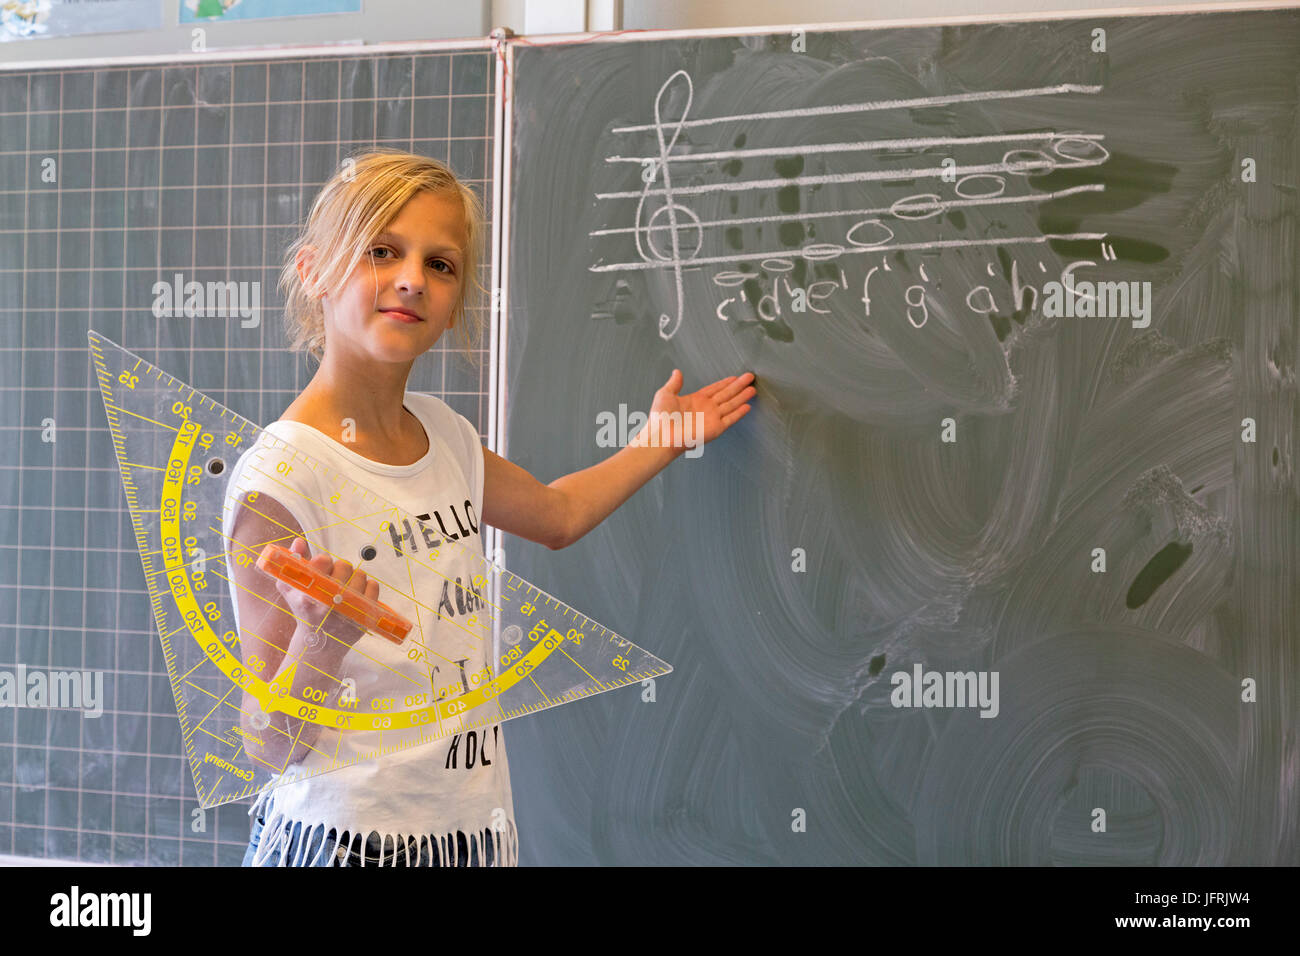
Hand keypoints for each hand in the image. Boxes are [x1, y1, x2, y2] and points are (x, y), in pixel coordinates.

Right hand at [273, 536, 377, 648]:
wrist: (321, 644)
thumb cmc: (304, 611)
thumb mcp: (291, 590)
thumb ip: (294, 563)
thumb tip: (299, 541)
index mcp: (307, 597)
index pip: (321, 565)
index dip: (323, 561)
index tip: (321, 564)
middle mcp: (328, 606)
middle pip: (344, 566)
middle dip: (338, 568)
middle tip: (333, 578)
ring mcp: (348, 612)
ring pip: (360, 575)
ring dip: (353, 577)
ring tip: (344, 586)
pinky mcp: (364, 617)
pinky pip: (373, 587)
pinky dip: (367, 586)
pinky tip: (357, 593)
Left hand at [637, 369, 755, 452]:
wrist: (662, 435)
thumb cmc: (660, 418)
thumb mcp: (665, 394)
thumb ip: (674, 383)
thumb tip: (677, 372)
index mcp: (696, 400)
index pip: (715, 389)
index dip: (725, 383)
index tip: (736, 377)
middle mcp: (706, 408)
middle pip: (727, 394)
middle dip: (739, 386)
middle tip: (750, 377)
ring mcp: (712, 418)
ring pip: (731, 404)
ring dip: (742, 397)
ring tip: (753, 389)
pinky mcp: (715, 428)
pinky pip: (730, 419)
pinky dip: (739, 413)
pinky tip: (747, 406)